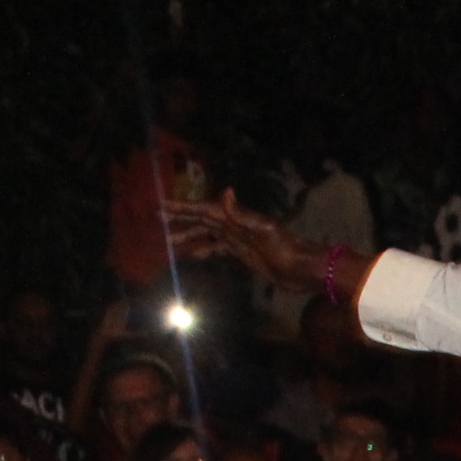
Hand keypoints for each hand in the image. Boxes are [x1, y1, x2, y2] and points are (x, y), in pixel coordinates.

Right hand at [164, 190, 315, 294]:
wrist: (301, 269)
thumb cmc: (286, 248)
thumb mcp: (264, 229)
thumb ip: (242, 213)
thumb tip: (225, 191)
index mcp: (236, 218)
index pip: (204, 209)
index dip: (183, 207)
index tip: (163, 205)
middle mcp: (234, 225)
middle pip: (202, 219)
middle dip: (180, 219)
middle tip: (159, 218)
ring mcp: (238, 238)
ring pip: (207, 234)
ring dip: (189, 235)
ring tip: (170, 241)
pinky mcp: (243, 252)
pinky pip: (219, 248)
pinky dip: (206, 249)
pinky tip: (194, 255)